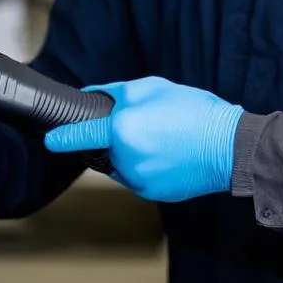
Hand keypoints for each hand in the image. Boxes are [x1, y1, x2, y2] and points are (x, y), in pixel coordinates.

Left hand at [43, 77, 243, 202]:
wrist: (232, 146)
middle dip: (115, 139)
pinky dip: (146, 167)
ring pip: (120, 166)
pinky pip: (138, 178)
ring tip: (163, 139)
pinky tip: (169, 155)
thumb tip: (91, 96)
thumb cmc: (194, 112)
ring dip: (130, 154)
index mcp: (121, 131)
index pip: (79, 137)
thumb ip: (113, 92)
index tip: (49, 140)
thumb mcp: (151, 88)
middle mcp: (125, 160)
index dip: (61, 138)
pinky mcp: (153, 193)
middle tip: (147, 125)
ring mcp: (138, 180)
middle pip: (103, 150)